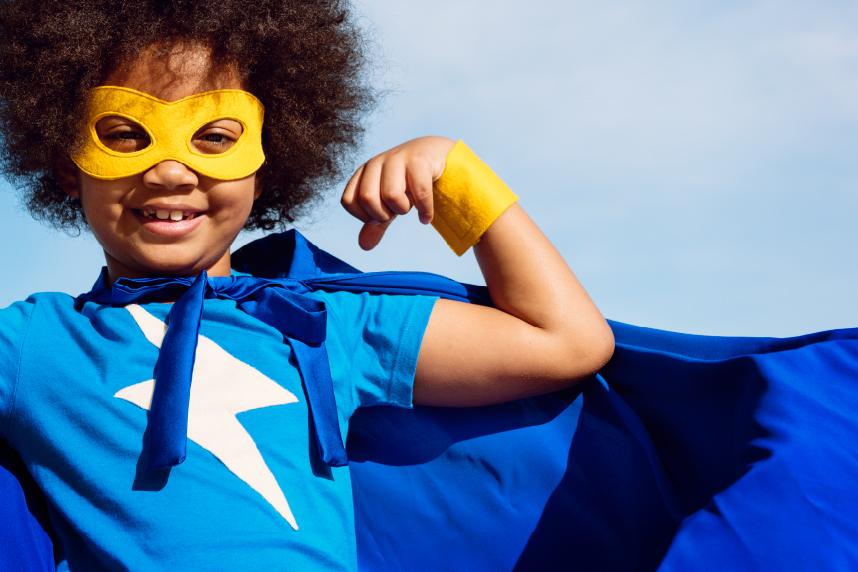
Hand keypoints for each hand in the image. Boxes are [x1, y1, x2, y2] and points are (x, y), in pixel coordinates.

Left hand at [341, 135, 455, 249]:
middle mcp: (376, 163)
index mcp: (363, 173)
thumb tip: (364, 246)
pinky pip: (419, 192)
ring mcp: (397, 158)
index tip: (382, 214)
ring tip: (411, 206)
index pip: (349, 201)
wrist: (435, 156)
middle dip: (384, 214)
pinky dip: (425, 211)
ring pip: (391, 194)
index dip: (364, 216)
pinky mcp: (419, 160)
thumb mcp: (389, 205)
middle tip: (396, 211)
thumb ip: (376, 224)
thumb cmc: (407, 182)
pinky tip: (426, 216)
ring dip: (404, 209)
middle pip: (367, 198)